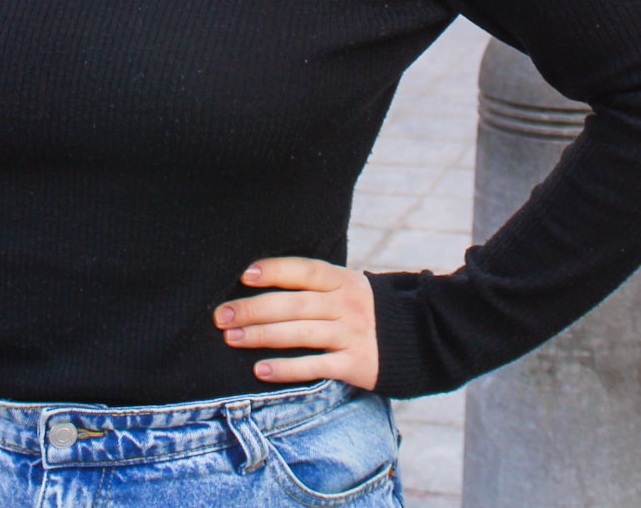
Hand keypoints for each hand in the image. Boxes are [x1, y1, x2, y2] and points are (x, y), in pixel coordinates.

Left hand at [215, 257, 378, 389]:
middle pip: (295, 304)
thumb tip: (260, 278)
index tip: (244, 275)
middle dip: (254, 309)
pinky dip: (287, 369)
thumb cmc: (365, 311)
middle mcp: (347, 304)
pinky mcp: (355, 364)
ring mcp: (351, 334)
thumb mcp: (348, 288)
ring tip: (232, 338)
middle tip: (222, 315)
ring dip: (262, 336)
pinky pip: (316, 366)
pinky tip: (260, 370)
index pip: (305, 271)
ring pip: (301, 334)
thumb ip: (315, 285)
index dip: (275, 270)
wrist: (419, 339)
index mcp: (343, 280)